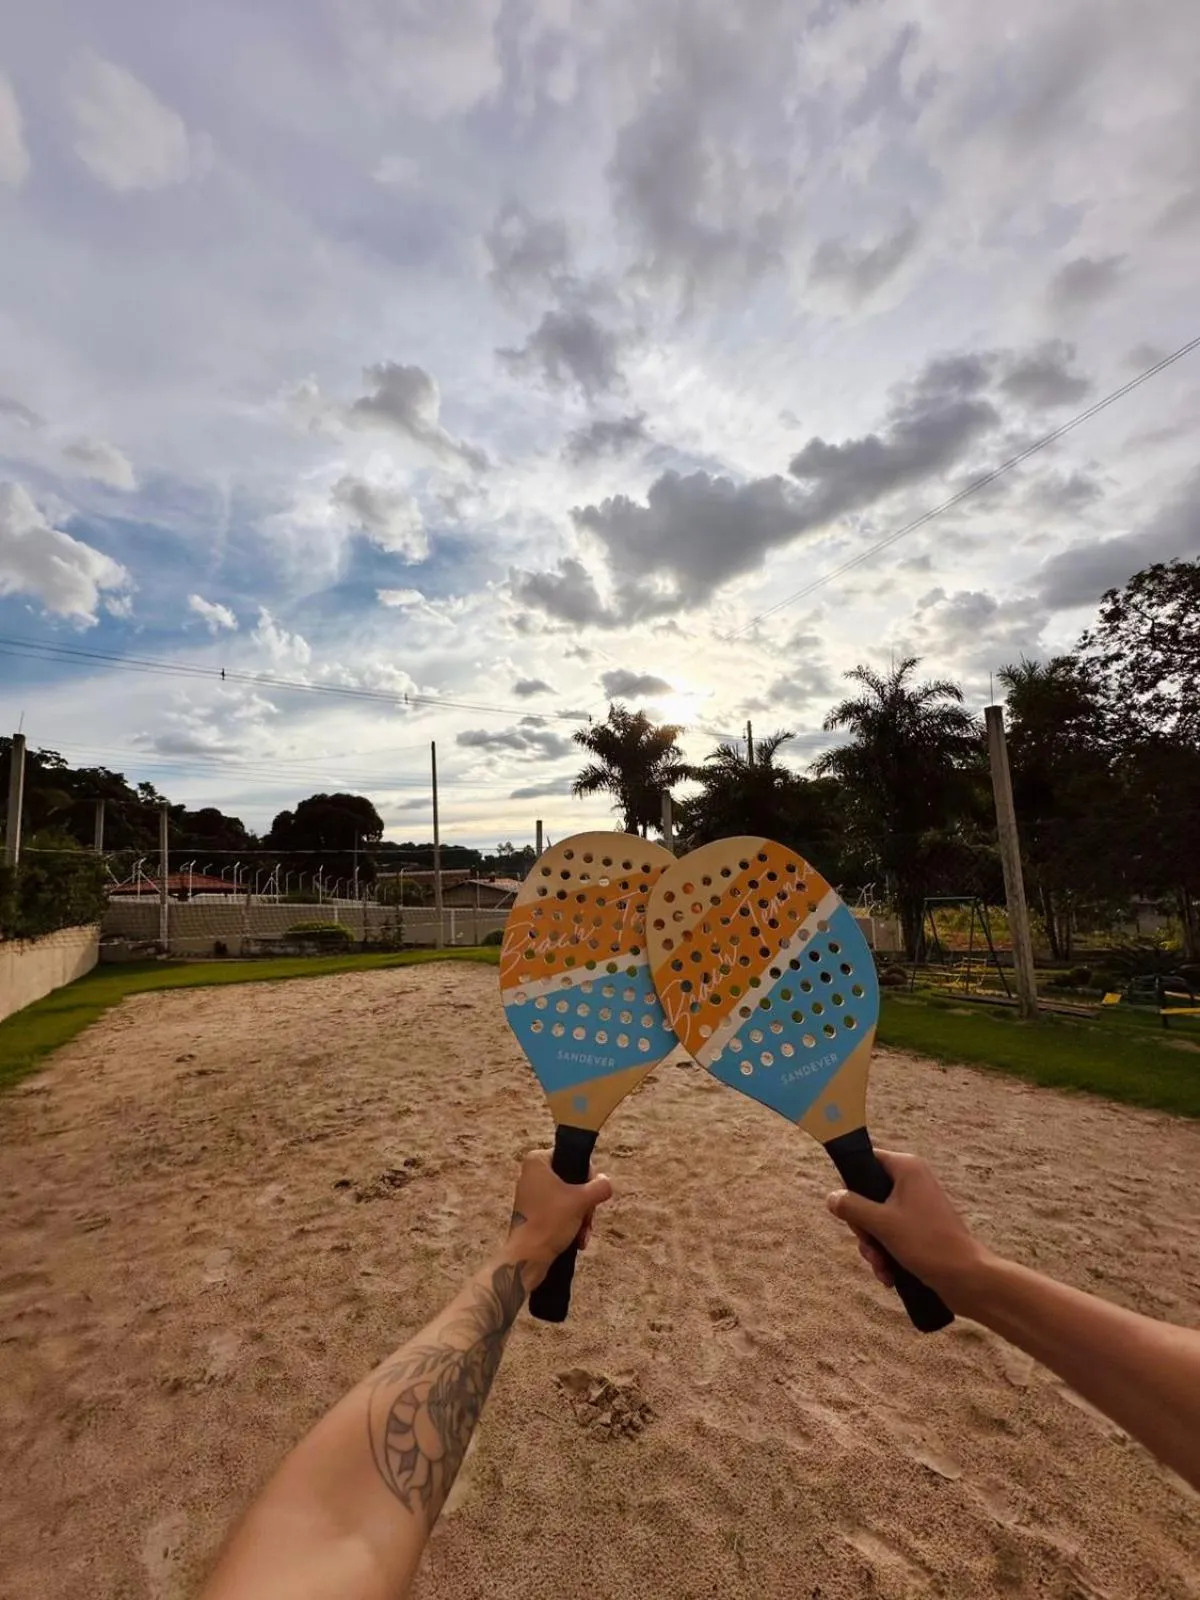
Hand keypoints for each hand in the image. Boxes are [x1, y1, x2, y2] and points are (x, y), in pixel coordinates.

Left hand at [505, 1151, 612, 1288]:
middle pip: (573, 1181)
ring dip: (580, 1217)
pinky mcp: (532, 1213)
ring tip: (582, 1234)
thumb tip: (606, 1181)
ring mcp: (531, 1195)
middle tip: (587, 1219)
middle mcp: (531, 1174)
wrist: (528, 1257)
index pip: (573, 1158)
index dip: (587, 1176)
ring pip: (568, 1199)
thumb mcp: (581, 1201)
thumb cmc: (551, 1221)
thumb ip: (600, 1186)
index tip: (590, 1194)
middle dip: (585, 1204)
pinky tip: (577, 1240)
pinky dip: (570, 1224)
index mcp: (537, 1161)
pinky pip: (558, 1212)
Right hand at [827, 1149, 991, 1306]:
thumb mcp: (881, 1224)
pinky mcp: (921, 1229)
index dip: (852, 1183)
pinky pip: (892, 1235)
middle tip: (869, 1244)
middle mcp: (913, 1182)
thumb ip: (852, 1207)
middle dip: (864, 1228)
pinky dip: (887, 1254)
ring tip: (881, 1266)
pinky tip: (889, 1275)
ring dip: (874, 1246)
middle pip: (868, 1195)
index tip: (848, 1208)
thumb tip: (831, 1196)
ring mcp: (918, 1207)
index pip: (867, 1160)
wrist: (967, 1278)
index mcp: (906, 1168)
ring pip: (878, 1220)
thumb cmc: (926, 1243)